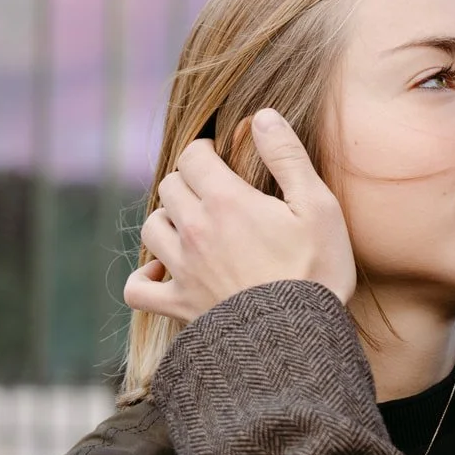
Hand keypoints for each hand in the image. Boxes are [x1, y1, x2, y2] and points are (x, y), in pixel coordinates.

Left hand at [124, 109, 356, 322]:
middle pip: (170, 186)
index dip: (207, 150)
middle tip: (216, 192)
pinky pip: (137, 289)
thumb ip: (287, 156)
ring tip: (194, 226)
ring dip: (168, 220)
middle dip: (189, 182)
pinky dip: (144, 277)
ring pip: (151, 227)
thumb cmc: (317, 271)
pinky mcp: (178, 305)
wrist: (299, 338)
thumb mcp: (318, 206)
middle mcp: (194, 229)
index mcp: (226, 200)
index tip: (224, 158)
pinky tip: (164, 270)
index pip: (193, 155)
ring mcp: (182, 269)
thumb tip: (260, 116)